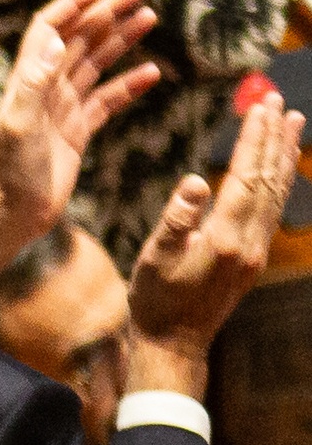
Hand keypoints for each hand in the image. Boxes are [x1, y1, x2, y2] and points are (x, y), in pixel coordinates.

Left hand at [0, 0, 161, 281]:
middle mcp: (45, 88)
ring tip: (150, 18)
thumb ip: (34, 83)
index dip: (73, 3)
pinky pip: (107, 100)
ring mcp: (63, 108)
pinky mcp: (78, 130)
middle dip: (107, 12)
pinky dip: (128, 85)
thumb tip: (55, 41)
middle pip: (80, 39)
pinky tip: (151, 73)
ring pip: (96, 64)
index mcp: (29, 80)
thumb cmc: (12, 173)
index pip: (51, 28)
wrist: (15, 212)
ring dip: (121, 40)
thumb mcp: (19, 126)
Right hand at [121, 88, 302, 388]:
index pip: (245, 177)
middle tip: (276, 102)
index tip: (258, 107)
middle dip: (273, 139)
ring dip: (284, 156)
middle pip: (268, 180)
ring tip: (291, 123)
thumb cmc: (156, 300)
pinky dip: (278, 180)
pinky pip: (272, 208)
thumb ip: (176, 218)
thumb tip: (196, 181)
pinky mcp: (253, 257)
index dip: (253, 140)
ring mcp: (256, 251)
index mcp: (225, 239)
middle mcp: (250, 243)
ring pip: (277, 193)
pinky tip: (277, 167)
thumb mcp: (154, 258)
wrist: (175, 342)